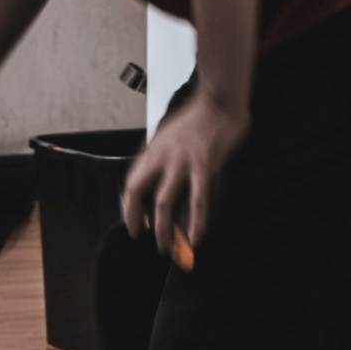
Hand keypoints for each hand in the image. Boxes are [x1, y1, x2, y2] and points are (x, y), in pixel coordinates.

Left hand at [119, 100, 241, 265]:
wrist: (220, 100)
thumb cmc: (200, 115)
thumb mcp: (169, 133)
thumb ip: (162, 156)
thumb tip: (159, 181)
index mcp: (153, 150)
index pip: (132, 184)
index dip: (130, 208)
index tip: (135, 224)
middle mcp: (163, 158)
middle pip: (142, 196)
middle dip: (142, 222)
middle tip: (150, 240)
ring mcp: (182, 164)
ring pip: (165, 204)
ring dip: (166, 230)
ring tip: (170, 249)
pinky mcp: (204, 168)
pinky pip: (197, 202)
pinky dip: (196, 224)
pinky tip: (196, 238)